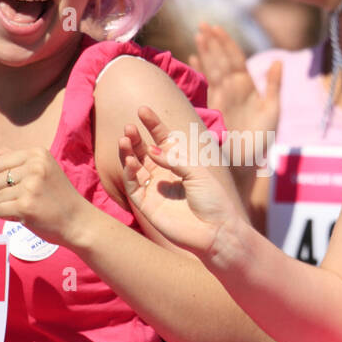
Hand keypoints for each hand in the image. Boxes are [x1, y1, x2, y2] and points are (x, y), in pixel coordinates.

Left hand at [0, 146, 91, 247]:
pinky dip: (9, 216)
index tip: (30, 184)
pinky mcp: (25, 206)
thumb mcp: (39, 169)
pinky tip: (27, 215)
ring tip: (31, 206)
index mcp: (37, 153)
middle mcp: (35, 167)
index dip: (8, 178)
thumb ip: (9, 159)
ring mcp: (30, 187)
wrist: (78, 221)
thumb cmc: (56, 195)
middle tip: (32, 197)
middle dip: (8, 193)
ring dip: (9, 205)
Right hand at [119, 105, 244, 256]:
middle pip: (144, 151)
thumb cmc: (213, 200)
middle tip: (129, 127)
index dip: (152, 124)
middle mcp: (164, 174)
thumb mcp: (197, 172)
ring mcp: (154, 189)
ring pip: (134, 166)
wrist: (216, 231)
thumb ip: (174, 159)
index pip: (162, 139)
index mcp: (179, 163)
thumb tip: (151, 149)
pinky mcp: (146, 205)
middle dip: (136, 138)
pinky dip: (129, 172)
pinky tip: (130, 161)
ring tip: (125, 139)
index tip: (142, 110)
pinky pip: (133, 185)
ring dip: (128, 152)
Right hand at [190, 23, 281, 144]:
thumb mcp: (272, 112)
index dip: (226, 43)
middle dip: (213, 42)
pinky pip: (203, 84)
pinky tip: (192, 59)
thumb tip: (277, 60)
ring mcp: (221, 97)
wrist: (245, 165)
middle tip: (202, 24)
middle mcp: (233, 89)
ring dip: (205, 52)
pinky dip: (198, 71)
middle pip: (221, 60)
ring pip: (211, 69)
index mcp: (247, 87)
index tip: (217, 28)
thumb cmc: (261, 141)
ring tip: (198, 36)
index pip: (235, 59)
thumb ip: (273, 86)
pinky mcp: (210, 108)